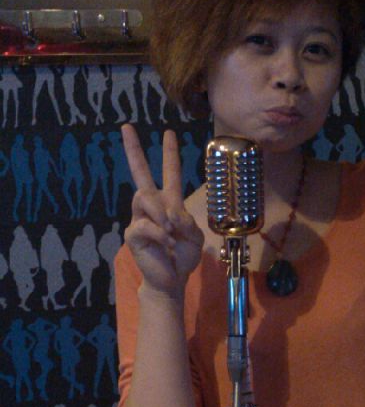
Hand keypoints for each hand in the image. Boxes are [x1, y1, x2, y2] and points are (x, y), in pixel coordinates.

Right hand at [122, 125, 203, 295]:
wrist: (172, 279)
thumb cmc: (183, 256)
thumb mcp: (195, 237)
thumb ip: (186, 221)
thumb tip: (169, 214)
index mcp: (170, 203)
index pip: (169, 173)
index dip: (169, 154)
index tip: (169, 133)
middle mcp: (152, 207)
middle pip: (140, 175)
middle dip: (134, 150)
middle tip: (126, 127)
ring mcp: (140, 218)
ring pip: (145, 198)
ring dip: (161, 214)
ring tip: (171, 232)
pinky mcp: (133, 234)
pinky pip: (144, 225)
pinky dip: (160, 234)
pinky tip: (166, 244)